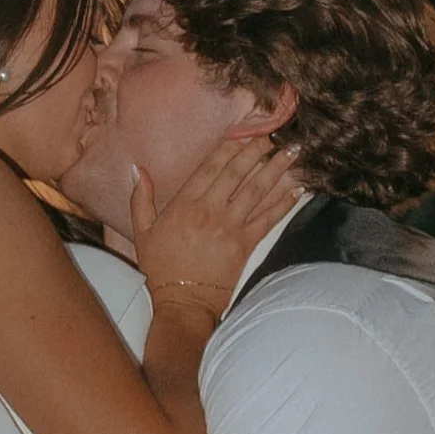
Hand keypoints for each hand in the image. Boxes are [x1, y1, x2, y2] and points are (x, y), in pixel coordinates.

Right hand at [131, 138, 298, 315]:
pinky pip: (268, 219)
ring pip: (256, 191)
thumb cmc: (160, 267)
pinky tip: (297, 188)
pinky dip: (284, 203)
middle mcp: (209, 211)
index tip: (244, 131)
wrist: (182, 302)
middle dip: (257, 150)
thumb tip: (138, 168)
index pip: (210, 167)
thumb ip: (140, 198)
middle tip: (273, 134)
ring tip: (291, 152)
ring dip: (275, 169)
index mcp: (184, 204)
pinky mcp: (245, 245)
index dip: (229, 147)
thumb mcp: (142, 230)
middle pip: (237, 173)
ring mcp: (229, 227)